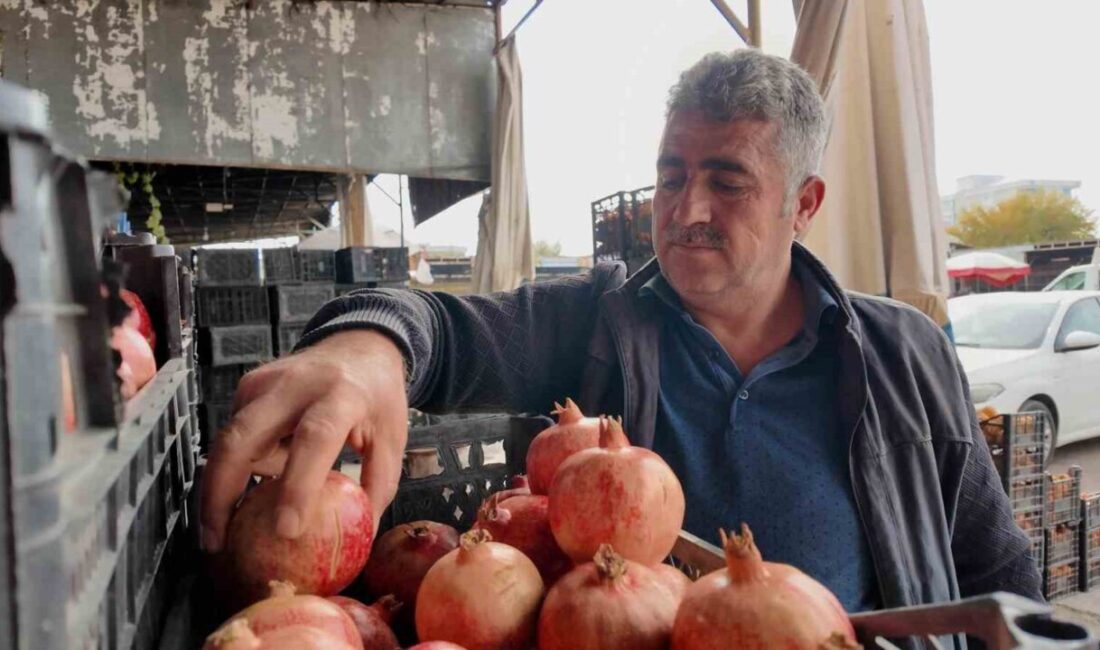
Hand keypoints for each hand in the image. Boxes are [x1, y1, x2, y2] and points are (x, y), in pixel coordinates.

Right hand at [199, 329, 407, 552]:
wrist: (360, 347)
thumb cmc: (378, 399)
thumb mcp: (391, 439)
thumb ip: (376, 489)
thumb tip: (358, 542)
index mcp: (342, 395)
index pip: (315, 438)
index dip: (298, 484)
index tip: (286, 530)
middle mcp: (295, 384)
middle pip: (242, 438)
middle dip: (220, 493)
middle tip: (216, 542)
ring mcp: (264, 382)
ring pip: (230, 442)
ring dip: (226, 486)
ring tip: (230, 525)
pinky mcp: (247, 388)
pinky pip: (234, 437)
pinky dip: (240, 467)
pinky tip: (257, 481)